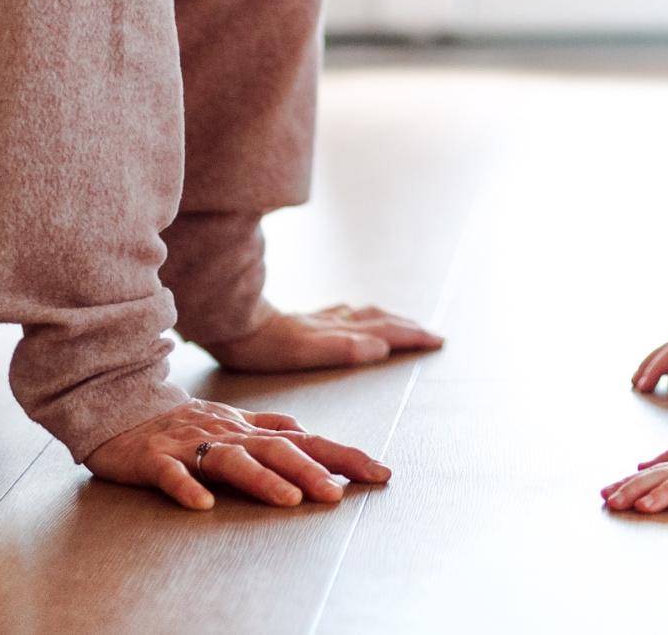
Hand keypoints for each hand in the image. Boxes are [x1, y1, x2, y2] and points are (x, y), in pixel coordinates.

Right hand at [82, 397, 390, 510]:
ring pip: (231, 460)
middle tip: (339, 495)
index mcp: (248, 429)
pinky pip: (171, 474)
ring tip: (290, 500)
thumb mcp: (231, 422)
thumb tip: (306, 429)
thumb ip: (267, 427)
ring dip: (261, 480)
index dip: (344, 455)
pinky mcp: (153, 458)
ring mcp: (190, 445)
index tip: (381, 473)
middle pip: (275, 450)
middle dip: (310, 471)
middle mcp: (227, 433)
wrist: (118, 409)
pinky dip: (187, 488)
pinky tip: (203, 506)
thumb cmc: (180, 422)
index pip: (306, 441)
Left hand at [203, 302, 443, 371]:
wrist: (230, 321)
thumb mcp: (304, 351)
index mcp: (337, 332)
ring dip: (388, 319)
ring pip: (362, 315)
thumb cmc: (262, 345)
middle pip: (379, 320)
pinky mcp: (301, 321)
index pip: (384, 332)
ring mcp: (317, 320)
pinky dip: (359, 316)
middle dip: (408, 327)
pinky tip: (352, 316)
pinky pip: (341, 315)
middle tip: (431, 334)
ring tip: (402, 323)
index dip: (411, 337)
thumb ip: (343, 348)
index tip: (437, 340)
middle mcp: (332, 323)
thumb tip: (380, 347)